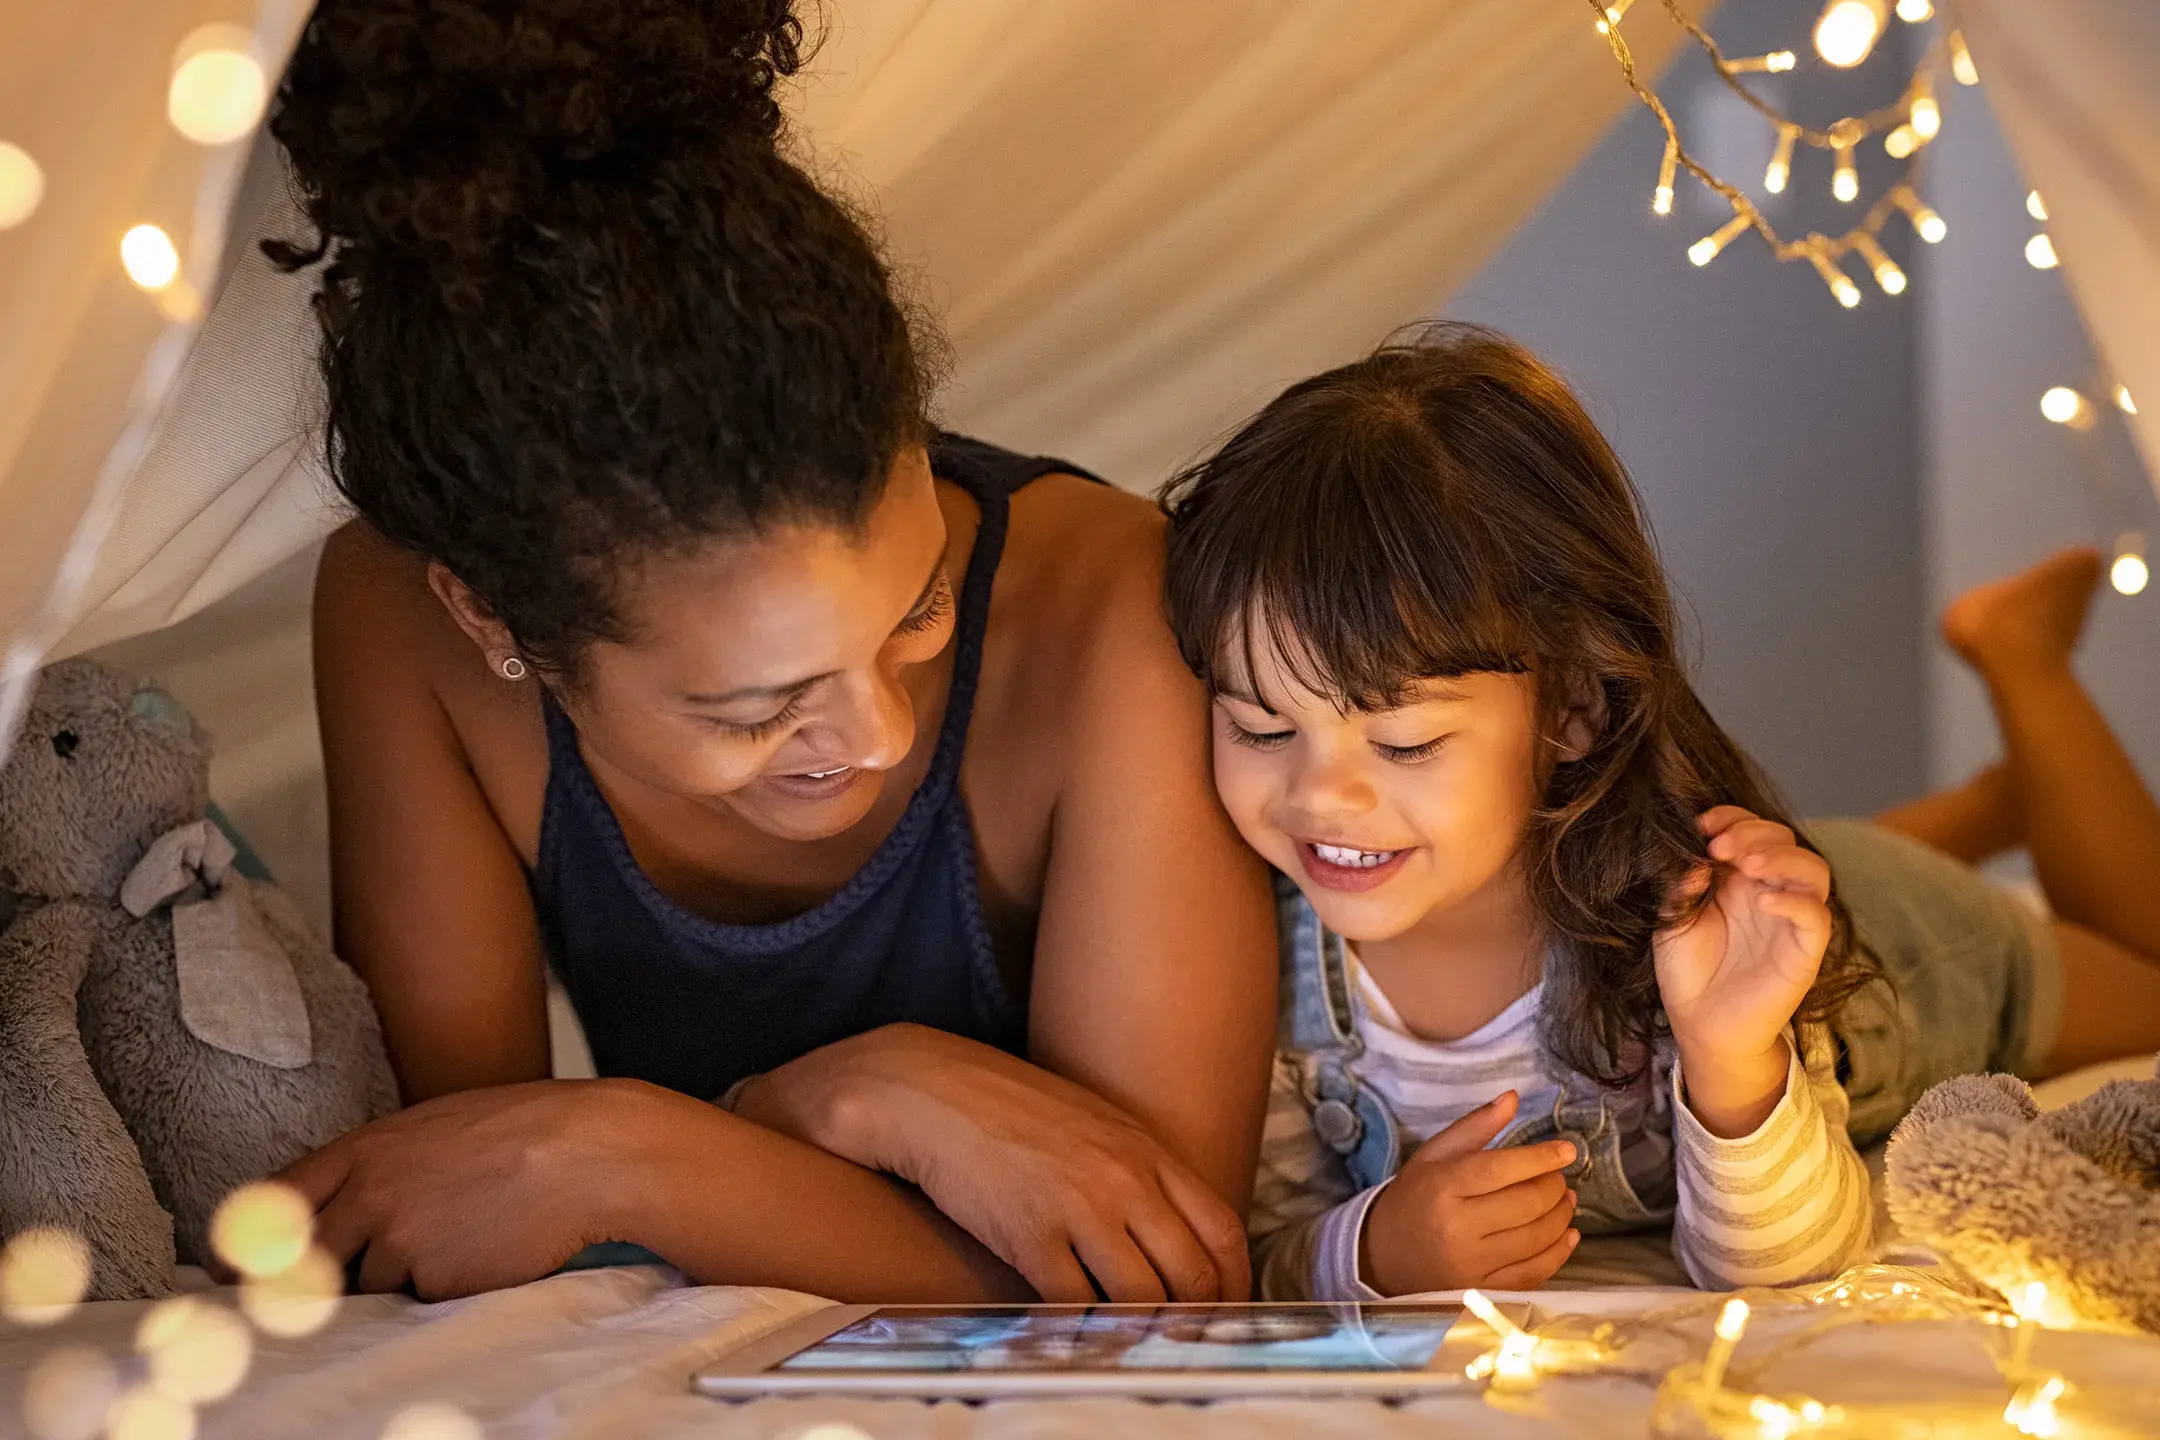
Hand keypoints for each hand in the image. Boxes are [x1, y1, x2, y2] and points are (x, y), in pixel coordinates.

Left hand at [274, 1079, 643, 1298]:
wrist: (589, 1152)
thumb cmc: (524, 1130)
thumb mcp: (436, 1126)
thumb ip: (381, 1163)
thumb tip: (342, 1207)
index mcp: (366, 1148)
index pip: (279, 1200)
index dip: (254, 1240)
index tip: (233, 1268)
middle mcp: (369, 1194)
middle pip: (308, 1258)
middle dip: (318, 1275)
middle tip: (331, 1284)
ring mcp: (399, 1240)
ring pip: (372, 1283)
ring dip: (401, 1275)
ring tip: (461, 1235)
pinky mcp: (435, 1280)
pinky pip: (421, 1299)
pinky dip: (444, 1287)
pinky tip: (484, 1251)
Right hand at [732, 1023, 1249, 1303]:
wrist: (929, 1091)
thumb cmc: (1009, 1110)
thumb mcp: (1092, 1124)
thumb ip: (1137, 1171)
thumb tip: (1170, 1231)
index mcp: (1146, 1149)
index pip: (1223, 1228)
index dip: (1235, 1282)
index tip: (1227, 1310)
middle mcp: (1124, 1178)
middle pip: (1193, 1273)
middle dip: (1197, 1319)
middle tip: (1187, 1343)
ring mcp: (1078, 1207)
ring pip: (1142, 1299)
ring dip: (1142, 1332)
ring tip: (1134, 1345)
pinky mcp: (1029, 1236)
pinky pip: (1075, 1307)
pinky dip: (1083, 1333)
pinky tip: (1080, 1338)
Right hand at [1360, 1091, 1579, 1295]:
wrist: (1385, 1256)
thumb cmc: (1414, 1197)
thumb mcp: (1434, 1154)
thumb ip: (1475, 1126)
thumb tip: (1514, 1097)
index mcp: (1443, 1187)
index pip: (1501, 1169)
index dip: (1540, 1158)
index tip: (1568, 1150)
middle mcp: (1458, 1228)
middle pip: (1526, 1204)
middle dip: (1554, 1187)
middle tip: (1559, 1177)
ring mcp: (1472, 1264)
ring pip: (1536, 1238)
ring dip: (1561, 1216)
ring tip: (1565, 1200)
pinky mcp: (1483, 1289)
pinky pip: (1534, 1273)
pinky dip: (1559, 1253)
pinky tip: (1568, 1234)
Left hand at [1654, 807, 1830, 1133]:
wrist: (1698, 1024)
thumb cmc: (1687, 969)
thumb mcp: (1673, 918)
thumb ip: (1682, 886)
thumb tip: (1695, 858)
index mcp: (1739, 878)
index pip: (1753, 829)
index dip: (1733, 818)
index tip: (1702, 824)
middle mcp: (1770, 891)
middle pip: (1786, 841)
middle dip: (1754, 832)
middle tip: (1720, 846)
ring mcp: (1790, 920)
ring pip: (1814, 871)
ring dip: (1782, 857)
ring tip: (1747, 863)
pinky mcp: (1804, 952)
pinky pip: (1816, 918)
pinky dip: (1796, 902)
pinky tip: (1765, 900)